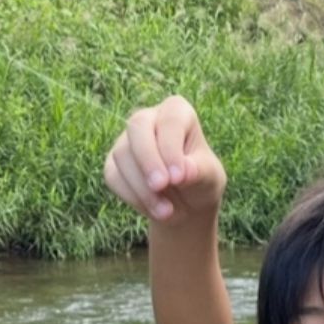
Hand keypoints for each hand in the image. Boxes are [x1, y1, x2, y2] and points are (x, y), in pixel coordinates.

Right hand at [104, 95, 226, 225]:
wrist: (186, 203)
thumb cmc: (202, 180)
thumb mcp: (210, 177)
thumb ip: (199, 171)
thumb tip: (184, 172)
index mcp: (177, 112)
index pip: (170, 122)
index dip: (171, 148)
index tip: (178, 177)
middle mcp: (148, 118)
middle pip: (137, 127)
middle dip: (148, 159)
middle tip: (161, 186)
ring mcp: (127, 140)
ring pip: (122, 155)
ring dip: (143, 187)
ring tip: (167, 212)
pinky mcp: (113, 163)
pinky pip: (114, 176)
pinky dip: (133, 197)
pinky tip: (154, 210)